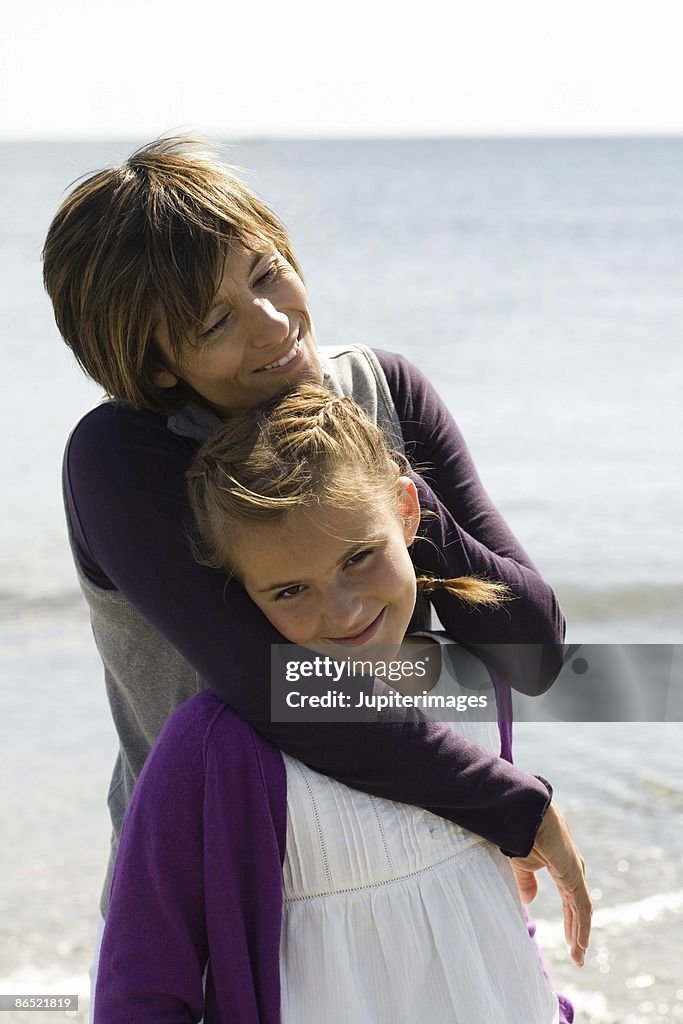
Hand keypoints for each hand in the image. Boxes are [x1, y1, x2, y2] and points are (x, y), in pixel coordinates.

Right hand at [510, 800, 590, 966]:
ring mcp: (575, 871)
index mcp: (562, 865)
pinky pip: (581, 906)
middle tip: (576, 953)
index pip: (570, 899)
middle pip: (578, 906)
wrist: (523, 812)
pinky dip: (582, 926)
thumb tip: (529, 900)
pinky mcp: (574, 874)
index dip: (570, 920)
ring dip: (580, 933)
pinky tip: (580, 944)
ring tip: (578, 956)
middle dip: (577, 930)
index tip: (570, 941)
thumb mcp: (521, 864)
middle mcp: (573, 869)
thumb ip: (526, 882)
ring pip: (582, 909)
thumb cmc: (520, 831)